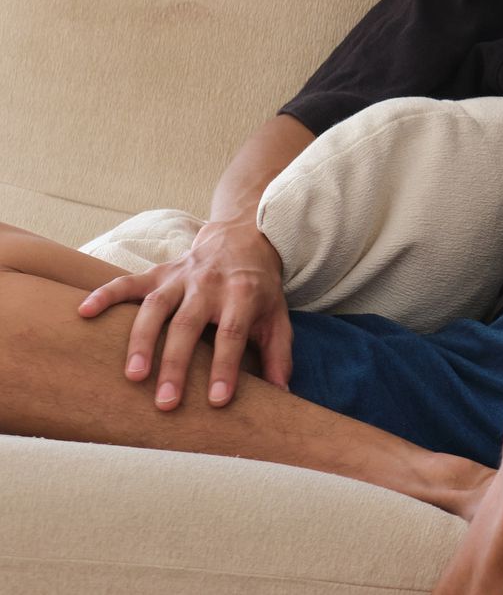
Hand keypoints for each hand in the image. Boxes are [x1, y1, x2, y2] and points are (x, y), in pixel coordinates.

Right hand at [78, 219, 291, 409]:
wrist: (245, 236)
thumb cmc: (259, 287)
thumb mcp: (277, 315)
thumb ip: (278, 354)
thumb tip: (282, 393)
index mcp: (242, 294)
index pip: (231, 334)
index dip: (224, 367)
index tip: (216, 400)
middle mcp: (209, 284)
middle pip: (188, 325)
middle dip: (176, 364)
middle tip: (165, 401)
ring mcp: (181, 277)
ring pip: (156, 307)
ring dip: (142, 340)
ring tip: (132, 375)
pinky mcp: (159, 273)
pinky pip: (128, 282)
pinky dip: (105, 294)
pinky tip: (84, 312)